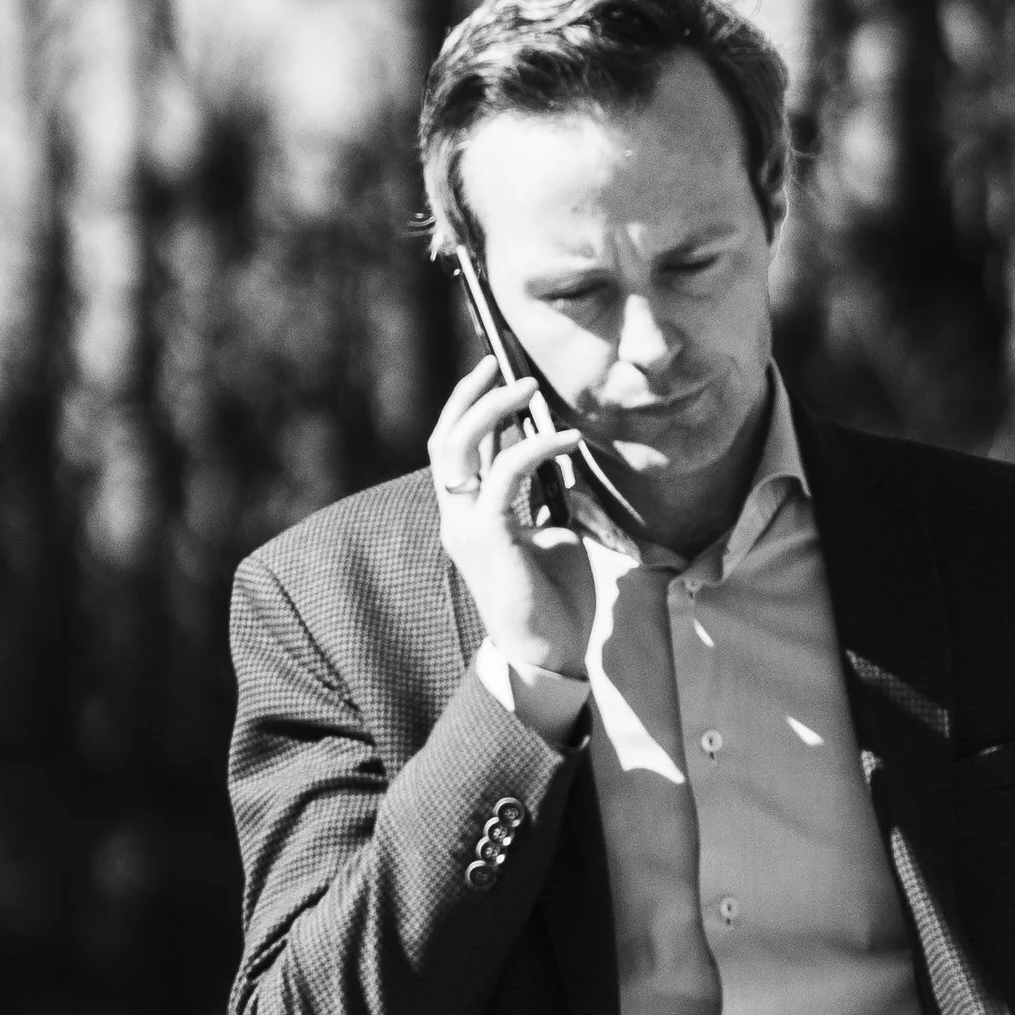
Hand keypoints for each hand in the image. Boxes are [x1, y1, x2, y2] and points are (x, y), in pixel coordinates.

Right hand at [430, 358, 593, 680]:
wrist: (551, 651)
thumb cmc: (554, 598)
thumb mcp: (550, 533)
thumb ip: (542, 496)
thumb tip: (555, 453)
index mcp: (467, 516)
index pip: (457, 449)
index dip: (470, 407)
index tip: (494, 372)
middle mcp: (457, 517)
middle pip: (446, 439)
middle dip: (469, 395)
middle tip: (499, 363)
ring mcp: (466, 526)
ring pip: (462, 447)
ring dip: (496, 408)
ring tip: (530, 387)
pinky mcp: (489, 536)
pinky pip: (506, 473)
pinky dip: (536, 447)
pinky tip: (568, 439)